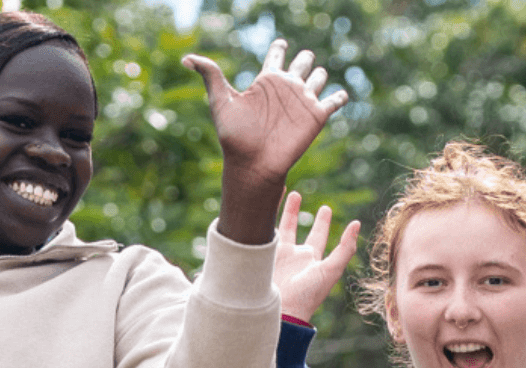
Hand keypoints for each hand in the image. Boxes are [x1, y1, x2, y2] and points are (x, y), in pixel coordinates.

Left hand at [184, 39, 349, 244]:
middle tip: (302, 58)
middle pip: (301, 63)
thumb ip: (210, 75)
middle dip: (304, 58)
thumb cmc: (234, 137)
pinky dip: (339, 96)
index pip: (276, 56)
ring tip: (316, 76)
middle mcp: (286, 89)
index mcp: (265, 81)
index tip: (280, 44)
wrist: (253, 165)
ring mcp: (303, 101)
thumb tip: (185, 58)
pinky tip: (338, 95)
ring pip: (319, 78)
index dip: (279, 47)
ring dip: (319, 74)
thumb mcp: (220, 101)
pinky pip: (335, 101)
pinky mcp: (317, 116)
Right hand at [273, 192, 359, 321]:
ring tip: (279, 192)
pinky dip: (261, 220)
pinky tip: (261, 208)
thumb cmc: (308, 294)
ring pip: (276, 227)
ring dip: (277, 211)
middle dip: (295, 212)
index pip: (318, 235)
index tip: (326, 208)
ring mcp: (275, 256)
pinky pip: (262, 233)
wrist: (280, 310)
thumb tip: (357, 224)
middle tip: (296, 194)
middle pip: (294, 228)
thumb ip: (345, 248)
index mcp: (312, 259)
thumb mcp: (331, 270)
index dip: (322, 222)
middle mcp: (293, 256)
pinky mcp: (260, 255)